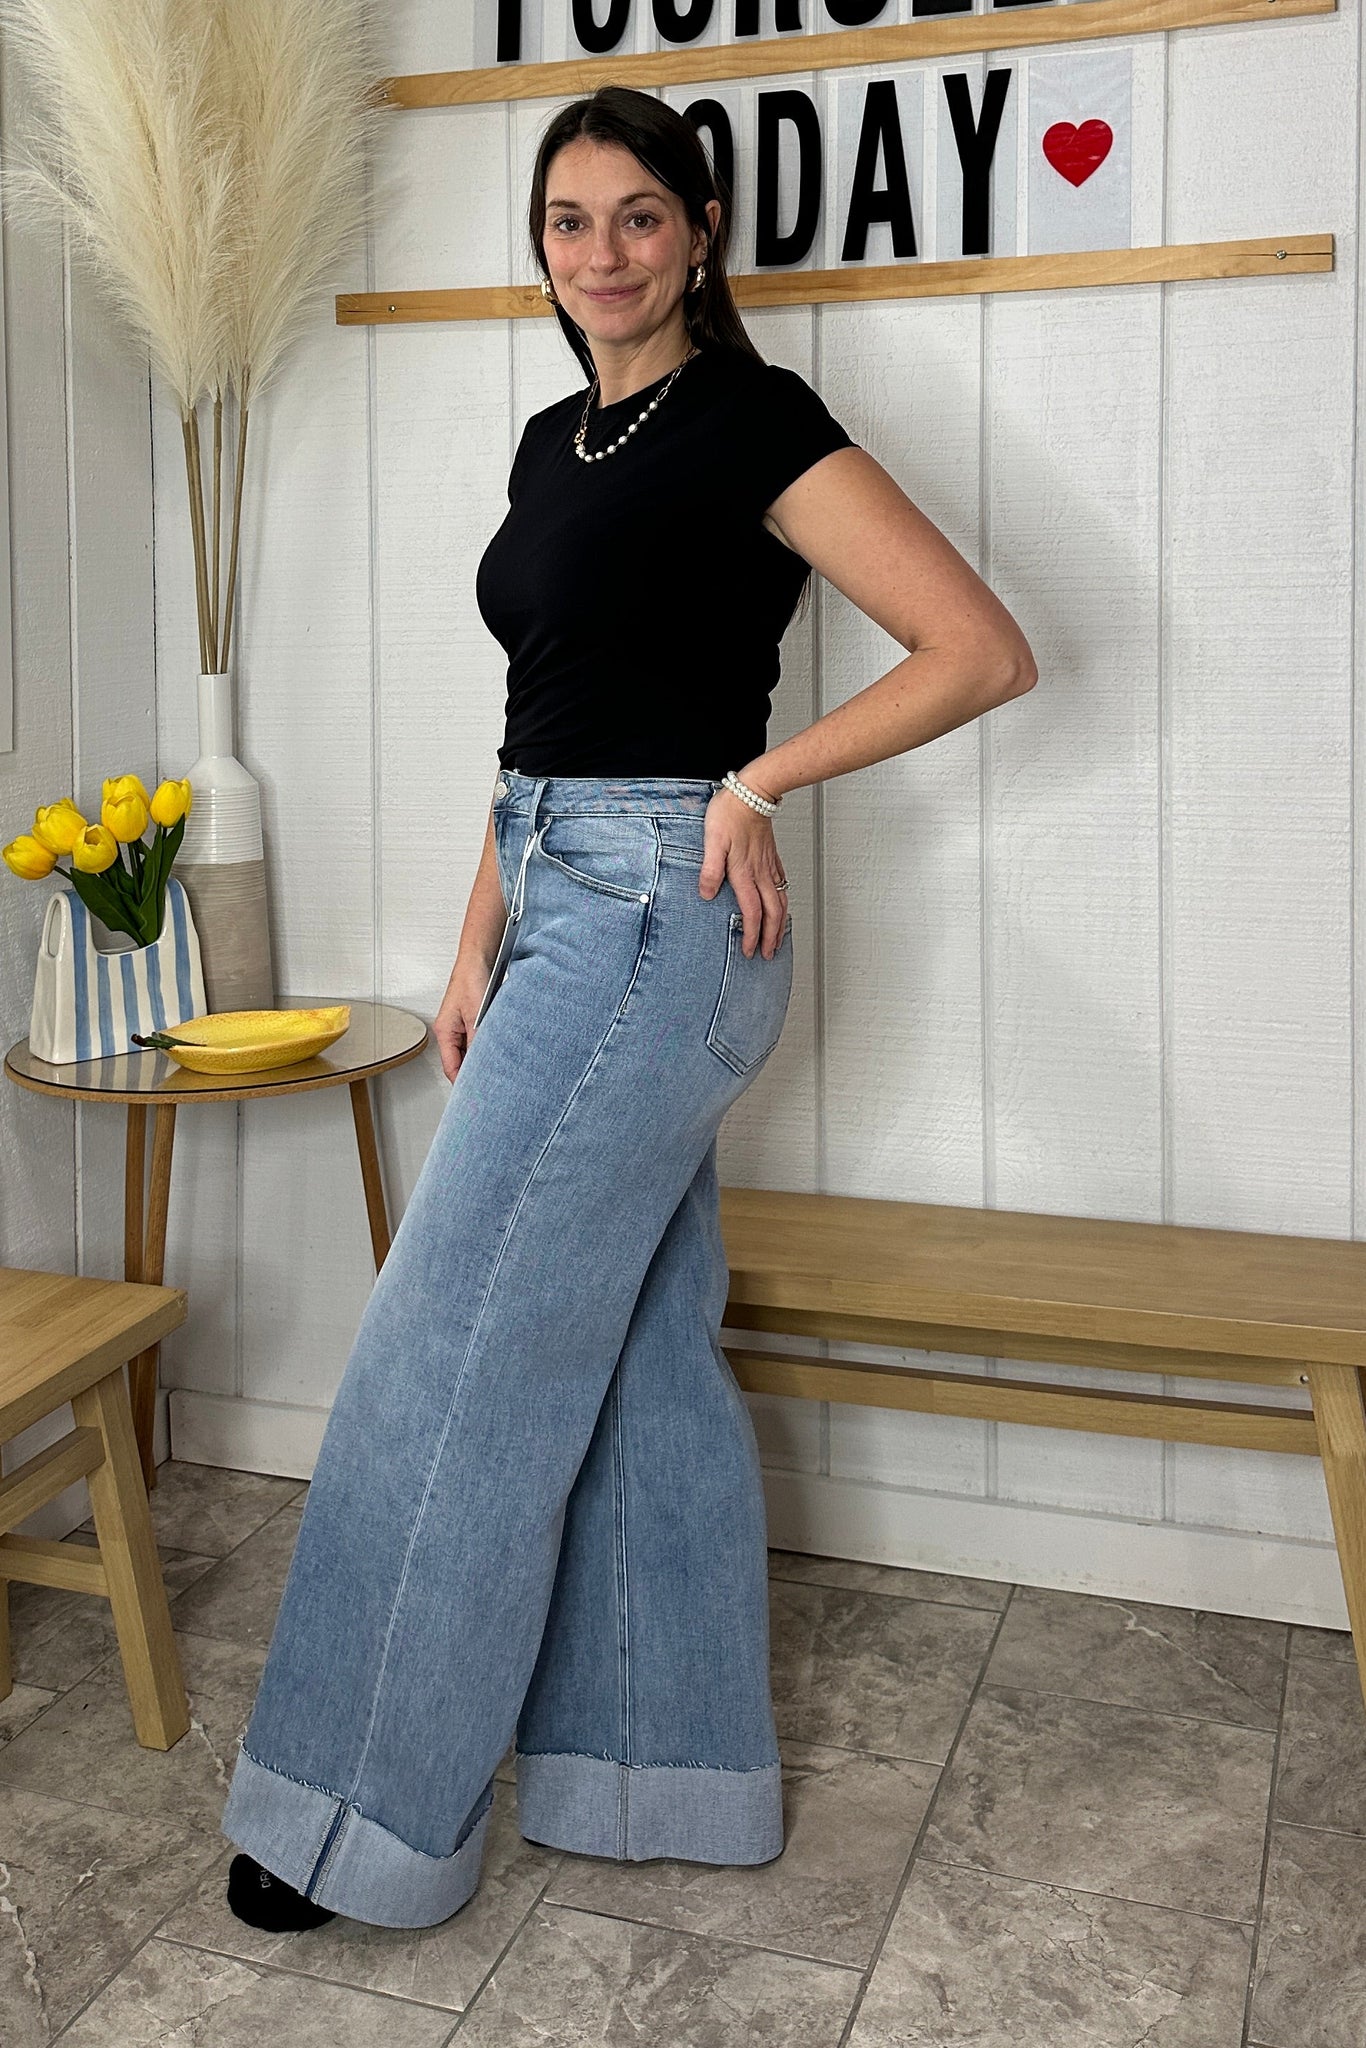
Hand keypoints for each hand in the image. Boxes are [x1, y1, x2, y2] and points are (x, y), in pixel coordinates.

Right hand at [433, 949, 496, 1081]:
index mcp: (445, 1031)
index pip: (451, 1067)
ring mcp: (463, 1026)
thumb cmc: (470, 978)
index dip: (463, 1084)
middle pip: (460, 1062)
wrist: (480, 957)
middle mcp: (452, 1031)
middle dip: (474, 1075)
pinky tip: (499, 1051)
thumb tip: (484, 1063)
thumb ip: (478, 1040)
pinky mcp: (474, 1020)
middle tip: (490, 1087)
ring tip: (496, 1071)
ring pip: (471, 1052)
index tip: (475, 1096)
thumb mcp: (475, 1014)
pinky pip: (479, 1041)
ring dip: (483, 1060)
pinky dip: (488, 1047)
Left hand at [699, 784, 790, 958]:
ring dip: (780, 924)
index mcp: (744, 873)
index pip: (752, 913)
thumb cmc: (730, 812)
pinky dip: (783, 903)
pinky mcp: (771, 858)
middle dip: (771, 937)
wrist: (753, 792)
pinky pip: (782, 886)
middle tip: (767, 954)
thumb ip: (710, 870)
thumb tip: (706, 894)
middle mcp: (760, 873)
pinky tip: (780, 907)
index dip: (751, 935)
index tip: (749, 951)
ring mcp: (768, 866)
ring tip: (777, 939)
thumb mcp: (712, 841)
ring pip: (780, 902)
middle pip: (772, 913)